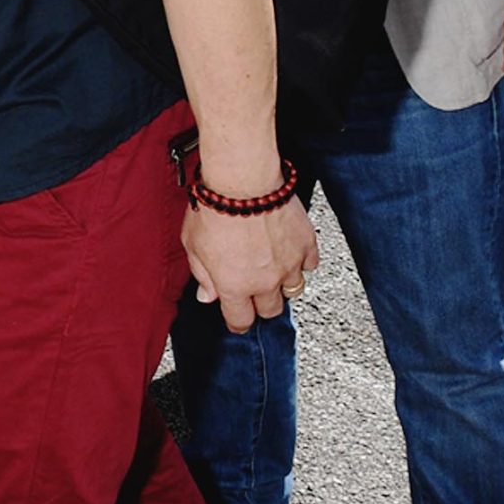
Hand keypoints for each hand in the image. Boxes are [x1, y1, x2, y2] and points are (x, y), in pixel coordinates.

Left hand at [182, 199, 318, 333]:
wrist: (243, 181)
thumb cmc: (213, 209)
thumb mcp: (192, 245)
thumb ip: (202, 274)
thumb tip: (208, 296)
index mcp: (234, 286)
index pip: (240, 320)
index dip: (238, 322)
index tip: (238, 319)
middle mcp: (265, 282)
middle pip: (270, 310)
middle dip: (261, 305)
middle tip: (254, 291)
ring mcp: (289, 265)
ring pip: (294, 290)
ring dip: (283, 284)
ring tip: (273, 270)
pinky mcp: (306, 245)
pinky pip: (310, 265)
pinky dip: (301, 262)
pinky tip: (290, 251)